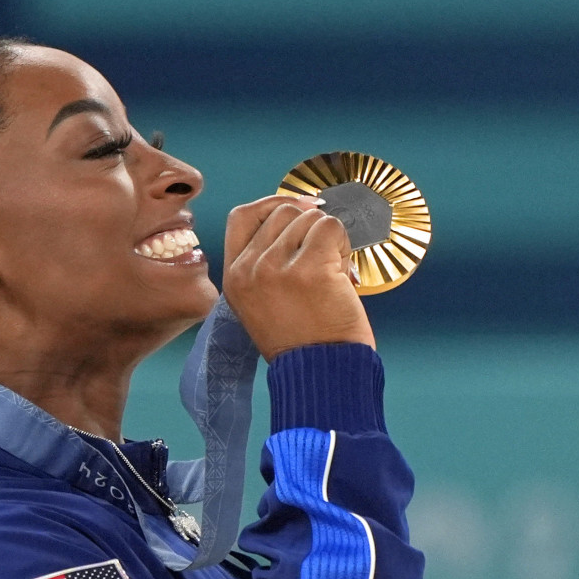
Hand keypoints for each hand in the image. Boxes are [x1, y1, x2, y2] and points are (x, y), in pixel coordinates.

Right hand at [223, 195, 374, 360]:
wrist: (319, 375)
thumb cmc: (301, 342)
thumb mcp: (261, 303)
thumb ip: (266, 264)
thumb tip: (299, 218)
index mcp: (233, 277)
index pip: (242, 216)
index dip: (272, 204)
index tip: (300, 209)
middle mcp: (249, 269)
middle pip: (282, 212)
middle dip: (310, 226)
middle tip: (326, 257)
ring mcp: (276, 267)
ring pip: (309, 218)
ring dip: (331, 239)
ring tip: (334, 272)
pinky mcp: (308, 268)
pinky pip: (331, 227)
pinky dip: (344, 244)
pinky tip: (344, 273)